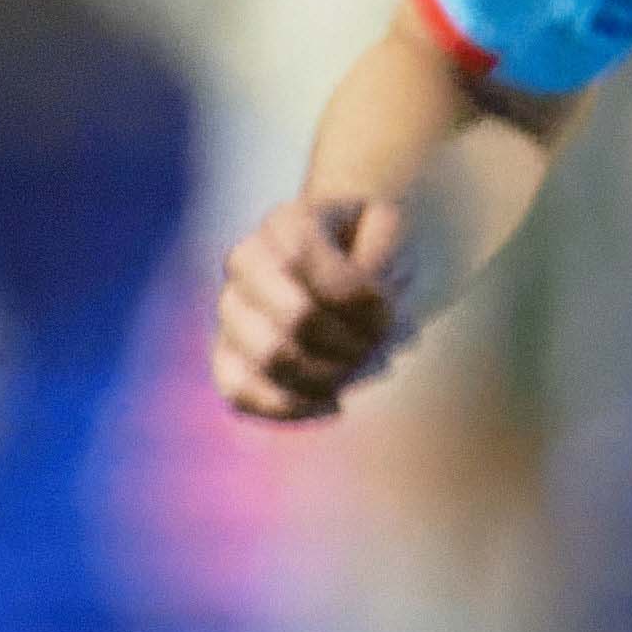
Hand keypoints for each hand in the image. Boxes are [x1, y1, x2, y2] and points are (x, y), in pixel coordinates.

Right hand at [214, 195, 409, 421]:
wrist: (370, 270)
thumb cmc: (386, 252)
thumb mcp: (400, 234)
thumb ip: (383, 253)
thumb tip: (359, 292)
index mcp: (285, 223)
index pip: (302, 258)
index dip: (359, 296)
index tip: (397, 309)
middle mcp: (246, 262)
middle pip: (296, 317)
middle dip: (356, 343)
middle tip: (390, 346)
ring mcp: (232, 309)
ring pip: (272, 358)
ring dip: (337, 376)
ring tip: (370, 368)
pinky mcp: (230, 355)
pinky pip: (239, 392)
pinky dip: (294, 408)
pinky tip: (336, 404)